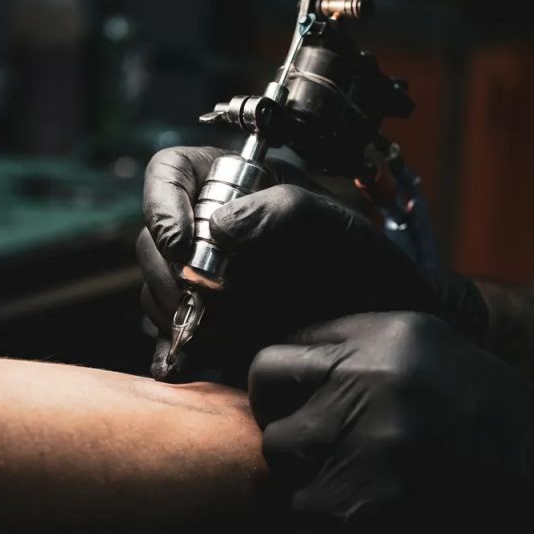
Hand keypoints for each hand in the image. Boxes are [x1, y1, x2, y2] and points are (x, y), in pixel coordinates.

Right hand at [139, 146, 452, 380]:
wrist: (380, 336)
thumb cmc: (370, 272)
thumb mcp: (342, 228)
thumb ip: (288, 210)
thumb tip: (221, 227)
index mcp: (237, 184)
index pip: (171, 173)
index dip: (162, 205)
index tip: (182, 245)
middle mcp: (210, 226)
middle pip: (153, 237)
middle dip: (172, 273)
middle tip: (209, 302)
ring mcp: (203, 276)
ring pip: (156, 285)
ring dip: (178, 312)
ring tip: (225, 332)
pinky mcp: (203, 322)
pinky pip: (165, 330)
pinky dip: (175, 347)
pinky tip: (193, 360)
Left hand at [249, 312, 533, 533]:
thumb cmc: (490, 421)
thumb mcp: (426, 355)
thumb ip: (354, 355)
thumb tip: (281, 373)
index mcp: (385, 333)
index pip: (279, 353)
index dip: (283, 388)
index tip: (300, 409)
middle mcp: (371, 375)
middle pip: (268, 401)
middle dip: (288, 429)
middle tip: (325, 452)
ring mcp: (371, 436)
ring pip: (282, 461)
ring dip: (308, 479)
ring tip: (360, 485)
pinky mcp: (372, 498)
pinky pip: (308, 516)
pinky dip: (330, 526)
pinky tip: (374, 518)